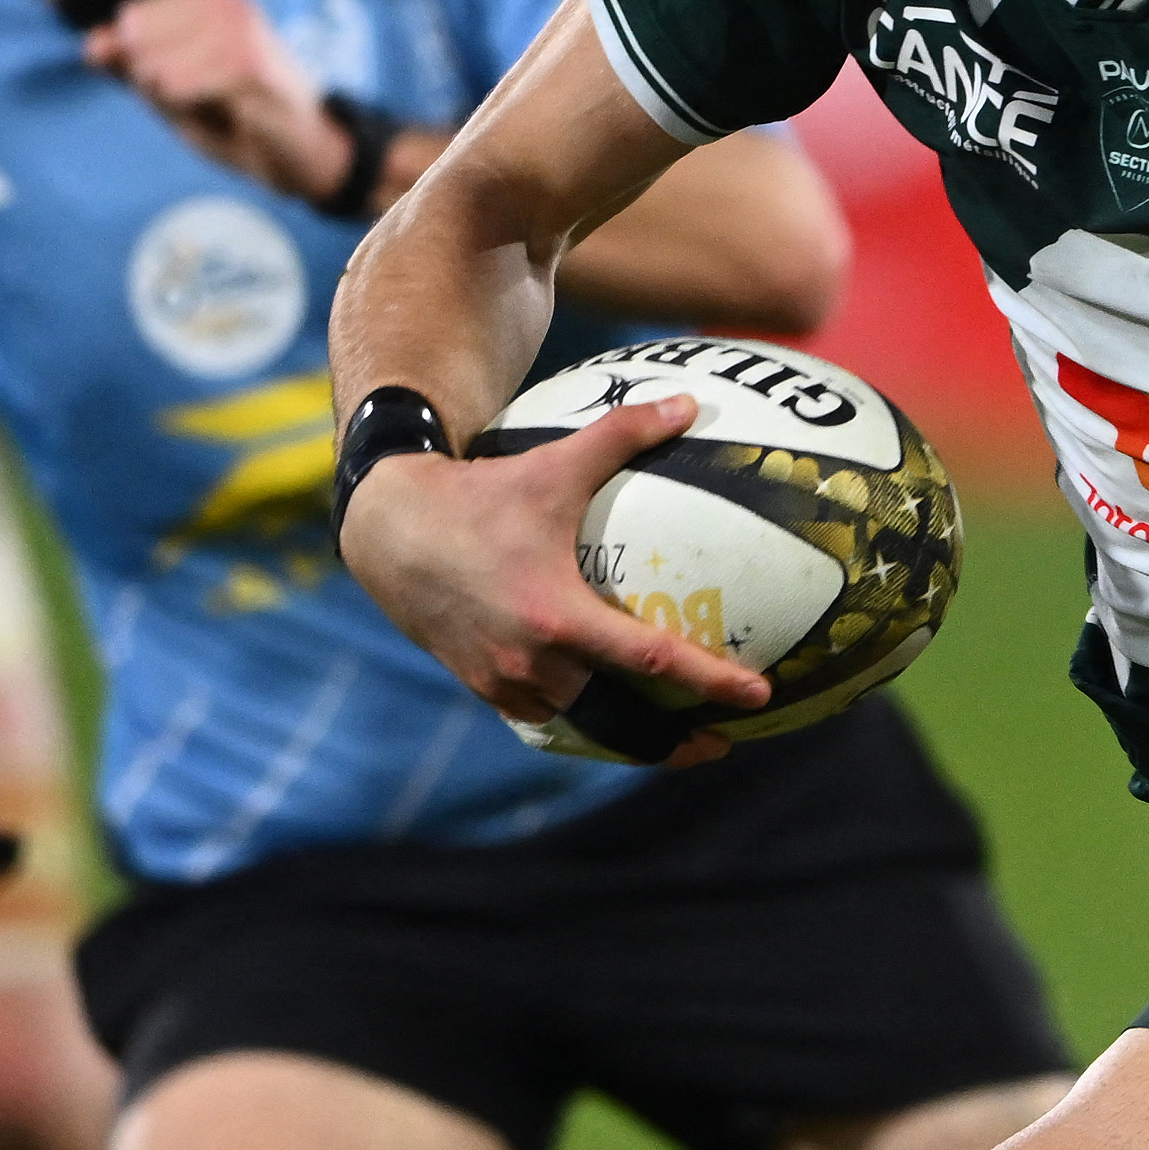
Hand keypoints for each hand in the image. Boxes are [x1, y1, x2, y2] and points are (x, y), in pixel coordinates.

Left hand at [86, 0, 413, 206]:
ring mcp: (241, 29)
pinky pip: (180, 85)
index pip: (132, 22)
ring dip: (174, 99)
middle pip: (139, 42)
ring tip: (217, 109)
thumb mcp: (174, 93)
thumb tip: (89, 45)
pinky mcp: (251, 64)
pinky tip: (223, 114)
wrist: (302, 158)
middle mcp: (226, 2)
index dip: (141, 66)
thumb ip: (129, 66)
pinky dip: (189, 106)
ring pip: (156, 65)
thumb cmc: (238, 122)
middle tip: (204, 101)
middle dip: (155, 84)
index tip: (187, 85)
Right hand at [337, 393, 771, 753]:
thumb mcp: (553, 462)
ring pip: (581, 728)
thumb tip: (690, 406)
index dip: (709, 682)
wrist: (391, 530)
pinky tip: (608, 715)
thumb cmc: (479, 495)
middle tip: (722, 741)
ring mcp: (505, 681)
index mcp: (557, 616)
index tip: (757, 695)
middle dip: (675, 743)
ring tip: (673, 739)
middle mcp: (533, 662)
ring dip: (628, 739)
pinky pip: (545, 719)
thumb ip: (624, 435)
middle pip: (620, 723)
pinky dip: (583, 723)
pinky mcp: (483, 686)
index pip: (651, 660)